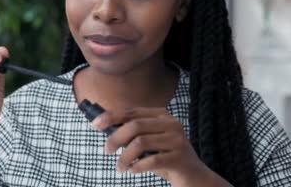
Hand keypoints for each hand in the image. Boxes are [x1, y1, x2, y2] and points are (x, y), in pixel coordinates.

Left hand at [92, 107, 225, 185]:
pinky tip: (133, 171)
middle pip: (135, 125)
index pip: (132, 111)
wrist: (195, 179)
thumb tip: (104, 126)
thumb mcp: (150, 143)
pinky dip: (137, 166)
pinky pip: (151, 160)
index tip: (95, 125)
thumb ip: (133, 133)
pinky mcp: (180, 158)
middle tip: (106, 151)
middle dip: (115, 138)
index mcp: (162, 116)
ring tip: (120, 167)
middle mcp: (171, 124)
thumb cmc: (166, 159)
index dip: (111, 116)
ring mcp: (177, 140)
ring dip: (124, 157)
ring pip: (140, 143)